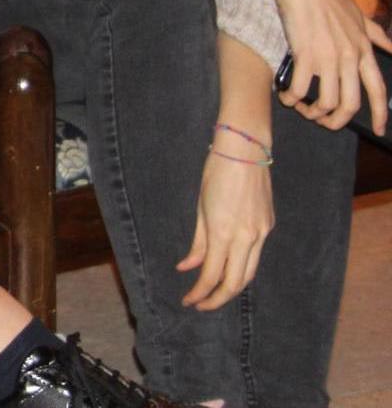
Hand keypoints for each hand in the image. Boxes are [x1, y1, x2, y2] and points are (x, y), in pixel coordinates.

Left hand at [178, 142, 274, 309]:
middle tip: (200, 305)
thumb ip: (198, 242)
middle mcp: (248, 237)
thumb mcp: (200, 208)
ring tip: (213, 293)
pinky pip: (255, 255)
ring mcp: (262, 232)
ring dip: (232, 288)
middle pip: (236, 283)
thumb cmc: (215, 174)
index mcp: (224, 232)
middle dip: (217, 299)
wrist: (245, 151)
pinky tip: (227, 266)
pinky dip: (241, 266)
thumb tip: (187, 267)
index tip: (188, 301)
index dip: (200, 293)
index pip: (212, 275)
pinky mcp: (269, 226)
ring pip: (249, 273)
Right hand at [239, 0, 391, 131]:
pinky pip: (299, 89)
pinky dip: (291, 98)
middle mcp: (349, 58)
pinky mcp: (305, 55)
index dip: (380, 114)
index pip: (378, 89)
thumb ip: (377, 35)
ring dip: (312, 112)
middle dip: (336, 121)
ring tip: (301, 108)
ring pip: (326, 102)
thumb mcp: (360, 16)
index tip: (378, 131)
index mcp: (363, 50)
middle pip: (350, 104)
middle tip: (323, 121)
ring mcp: (328, 58)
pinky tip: (285, 95)